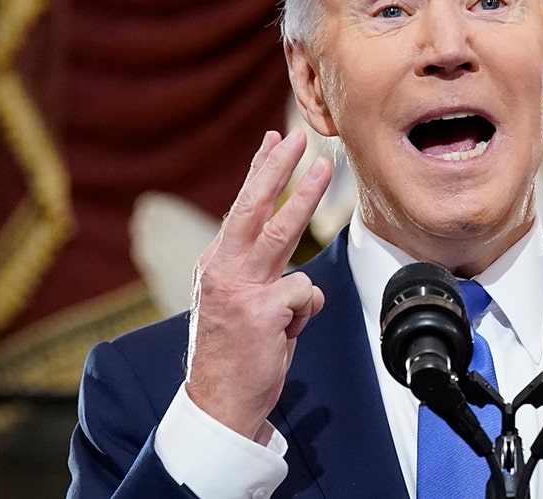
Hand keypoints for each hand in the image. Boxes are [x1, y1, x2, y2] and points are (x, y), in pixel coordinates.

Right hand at [184, 129, 332, 440]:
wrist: (220, 403)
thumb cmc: (236, 355)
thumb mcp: (246, 309)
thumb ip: (271, 284)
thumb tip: (305, 284)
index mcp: (217, 265)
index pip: (242, 209)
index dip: (260, 172)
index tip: (275, 140)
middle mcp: (222, 270)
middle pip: (255, 208)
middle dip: (278, 168)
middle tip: (299, 138)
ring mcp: (238, 289)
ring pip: (281, 232)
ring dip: (305, 197)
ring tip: (325, 169)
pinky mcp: (259, 312)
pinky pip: (304, 294)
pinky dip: (303, 314)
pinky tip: (285, 334)